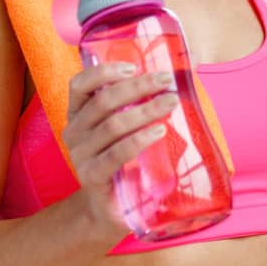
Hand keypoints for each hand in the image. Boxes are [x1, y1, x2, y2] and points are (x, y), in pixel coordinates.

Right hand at [61, 65, 177, 236]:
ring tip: (170, 102)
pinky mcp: (92, 178)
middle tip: (167, 81)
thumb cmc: (128, 157)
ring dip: (144, 111)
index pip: (80, 84)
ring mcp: (81, 156)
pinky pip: (115, 154)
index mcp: (79, 113)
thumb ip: (153, 92)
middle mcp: (74, 132)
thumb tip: (192, 58)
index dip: (104, 72)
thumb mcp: (135, 123)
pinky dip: (138, 140)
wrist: (113, 206)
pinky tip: (159, 132)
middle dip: (138, 87)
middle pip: (103, 101)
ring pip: (112, 125)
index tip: (134, 67)